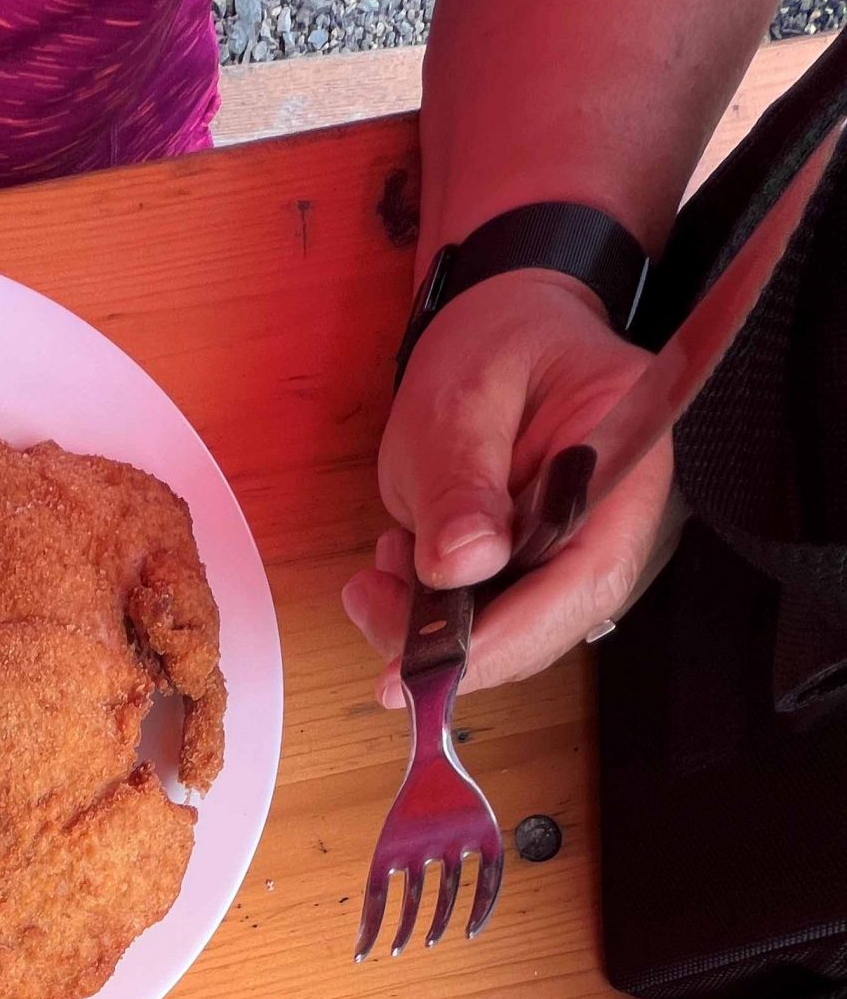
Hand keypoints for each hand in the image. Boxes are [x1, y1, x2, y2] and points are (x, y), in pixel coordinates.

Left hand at [343, 272, 678, 703]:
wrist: (503, 328)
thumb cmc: (495, 345)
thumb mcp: (462, 397)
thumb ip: (460, 480)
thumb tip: (461, 567)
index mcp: (626, 462)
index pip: (584, 578)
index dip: (507, 639)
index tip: (429, 670)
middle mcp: (618, 521)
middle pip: (550, 622)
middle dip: (455, 639)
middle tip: (372, 599)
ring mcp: (580, 551)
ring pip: (513, 631)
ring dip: (433, 624)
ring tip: (382, 564)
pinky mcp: (542, 569)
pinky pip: (492, 616)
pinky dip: (433, 610)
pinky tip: (399, 564)